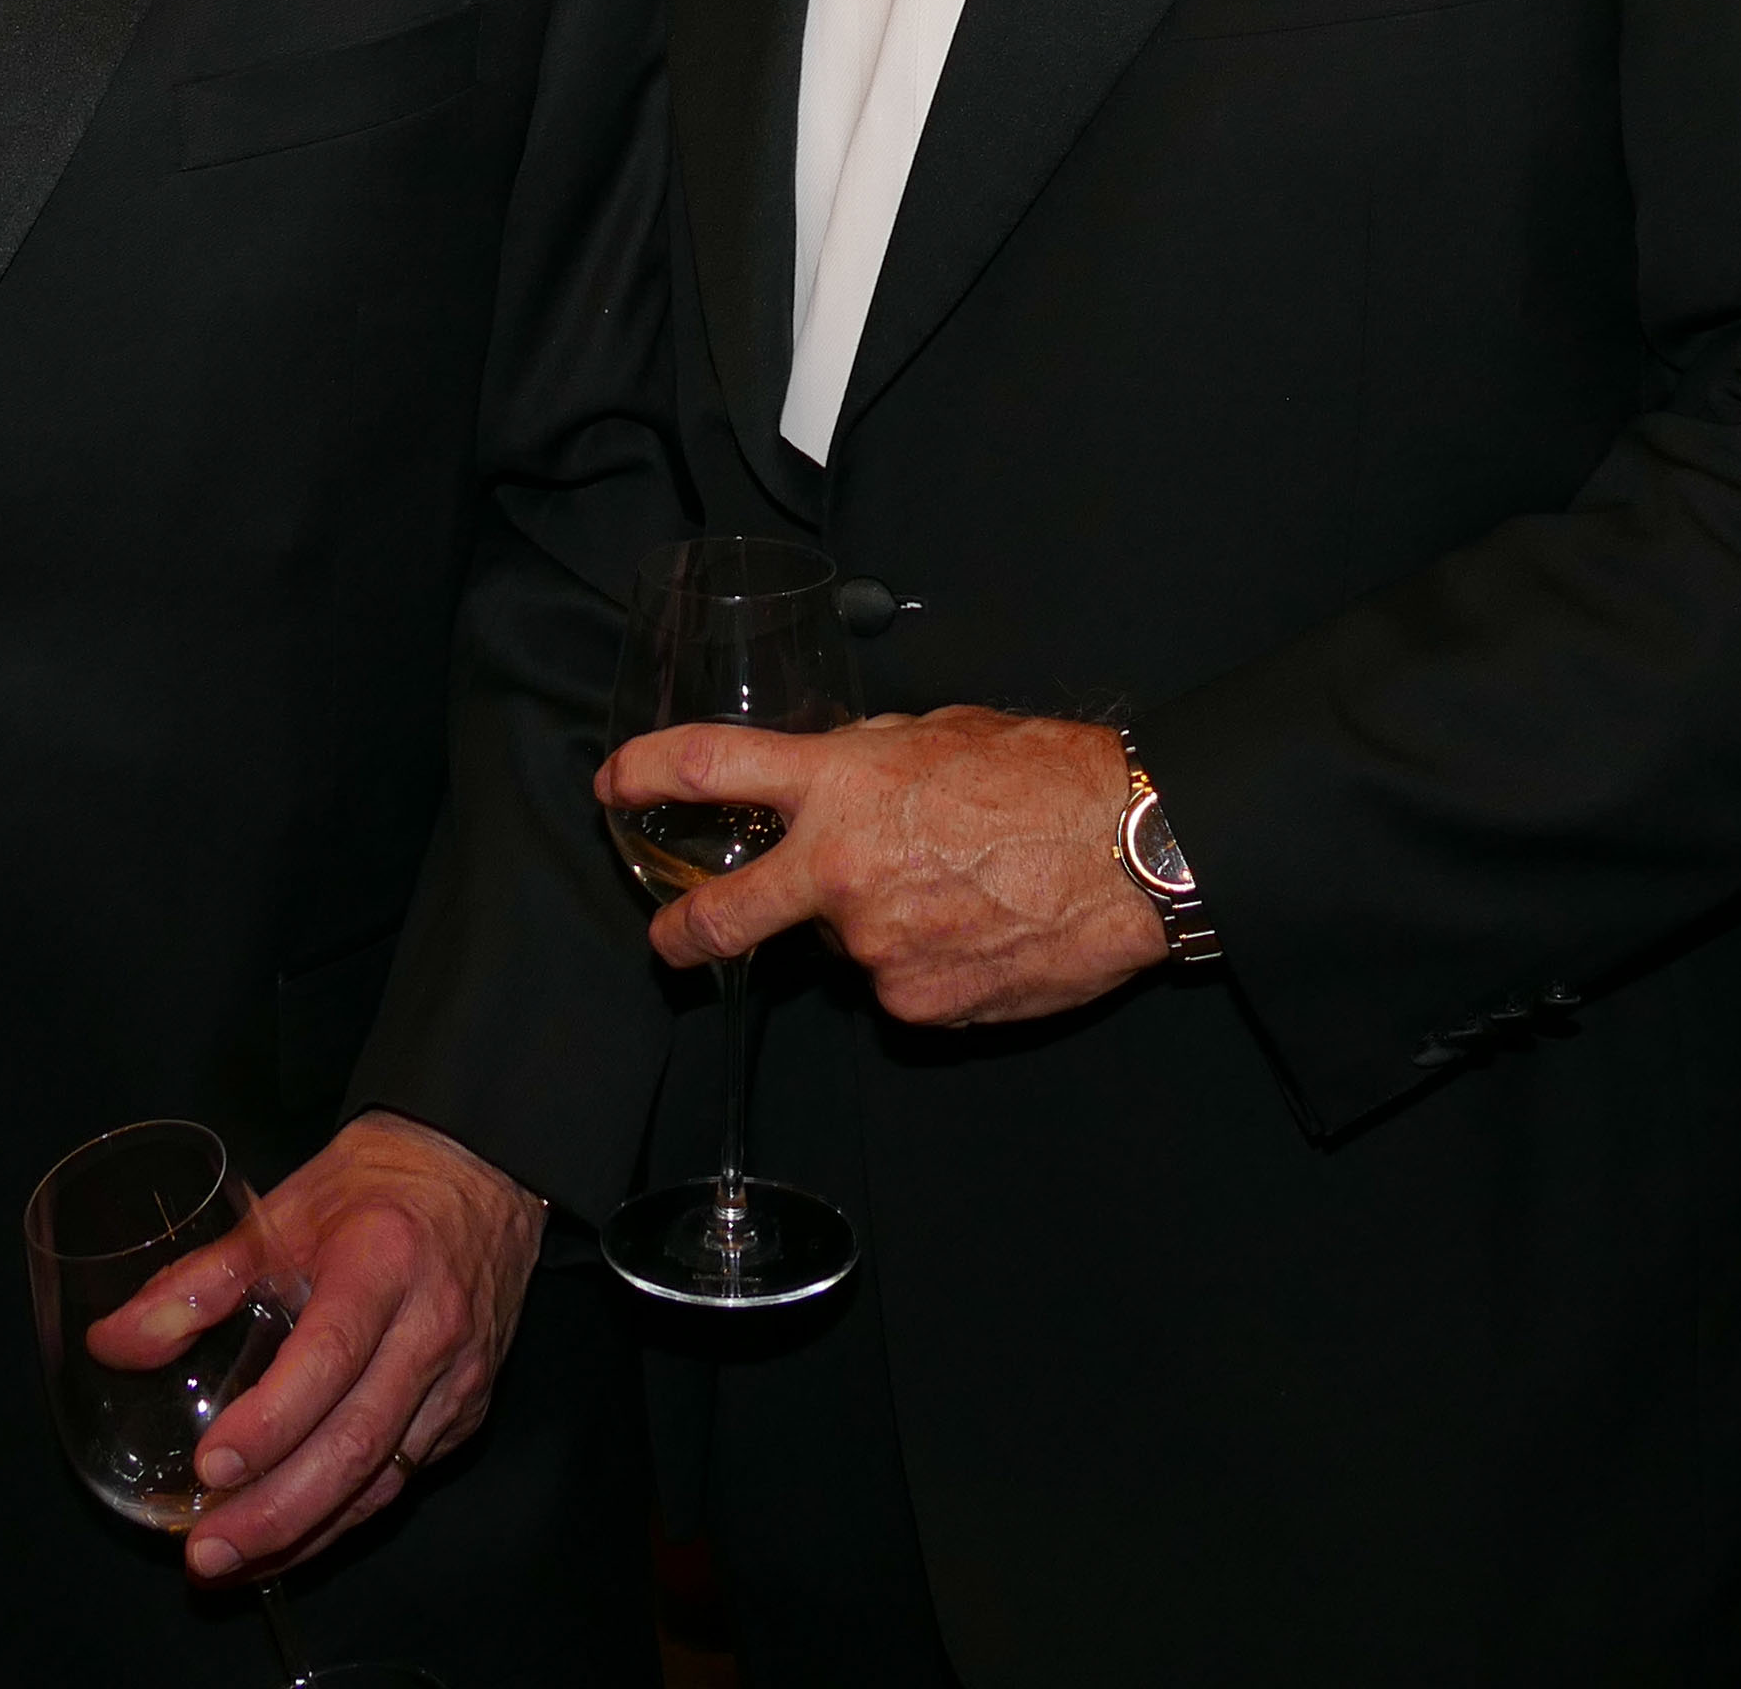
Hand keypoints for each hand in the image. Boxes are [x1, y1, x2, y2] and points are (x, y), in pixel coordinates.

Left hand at [97, 1113, 537, 1580]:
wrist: (477, 1177)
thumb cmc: (370, 1191)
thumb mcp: (278, 1217)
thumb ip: (193, 1286)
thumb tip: (110, 1345)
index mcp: (383, 1262)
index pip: (331, 1356)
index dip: (272, 1421)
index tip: (211, 1467)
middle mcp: (433, 1328)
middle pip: (357, 1441)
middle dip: (277, 1509)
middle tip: (205, 1552)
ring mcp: (459, 1378)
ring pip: (381, 1480)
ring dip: (302, 1532)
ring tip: (229, 1562)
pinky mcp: (467, 1412)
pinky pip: (400, 1480)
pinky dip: (338, 1519)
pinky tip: (285, 1540)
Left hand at [598, 707, 1163, 1028]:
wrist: (1127, 851)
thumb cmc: (1046, 778)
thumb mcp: (938, 733)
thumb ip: (866, 758)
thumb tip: (832, 772)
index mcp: (839, 785)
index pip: (708, 769)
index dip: (644, 775)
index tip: (614, 785)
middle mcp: (839, 872)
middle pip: (720, 917)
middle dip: (681, 933)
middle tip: (671, 939)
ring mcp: (875, 949)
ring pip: (845, 945)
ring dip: (877, 924)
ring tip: (955, 891)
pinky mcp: (917, 1006)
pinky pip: (900, 986)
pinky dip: (926, 963)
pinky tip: (977, 931)